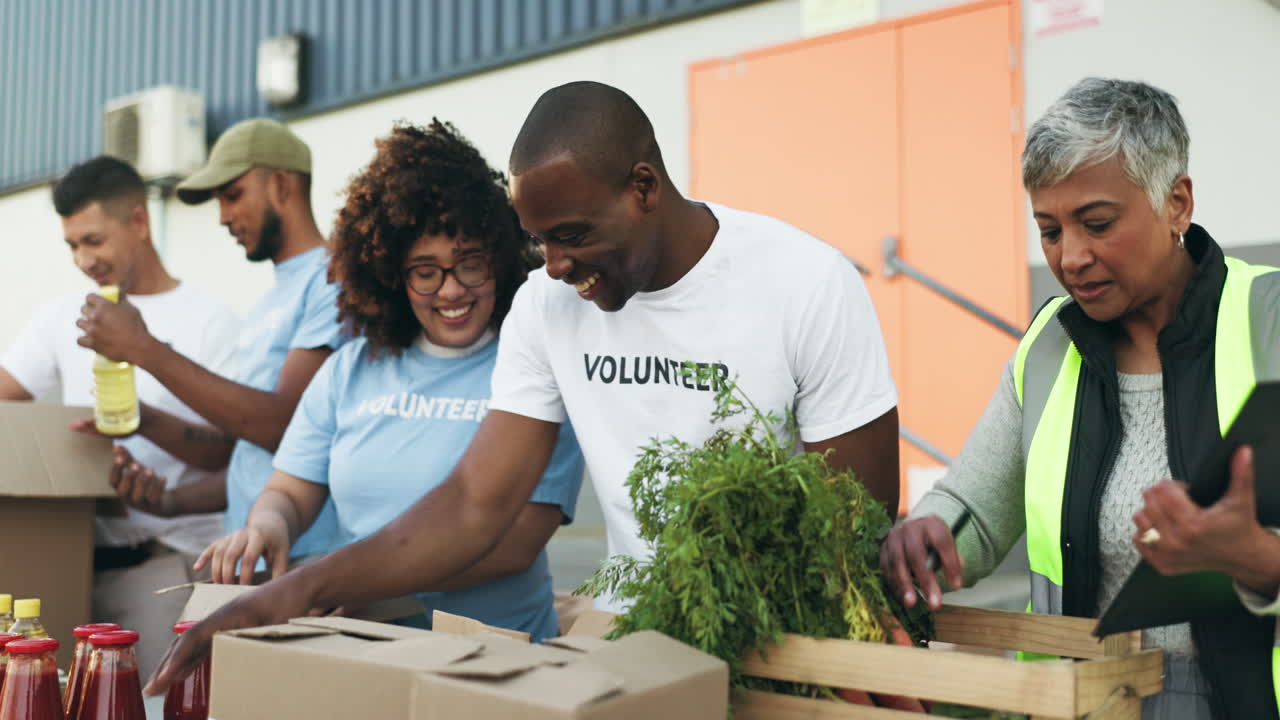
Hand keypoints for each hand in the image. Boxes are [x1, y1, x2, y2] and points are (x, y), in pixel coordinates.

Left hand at [76, 292, 152, 364]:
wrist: (138, 347)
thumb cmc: (137, 327)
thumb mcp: (132, 309)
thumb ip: (122, 299)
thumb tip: (118, 291)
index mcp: (104, 306)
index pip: (89, 297)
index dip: (93, 299)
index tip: (95, 302)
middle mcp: (95, 316)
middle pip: (83, 309)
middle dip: (88, 310)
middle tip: (95, 315)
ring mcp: (92, 330)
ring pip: (79, 323)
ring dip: (85, 324)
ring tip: (92, 326)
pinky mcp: (92, 343)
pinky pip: (79, 340)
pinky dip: (84, 339)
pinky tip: (89, 338)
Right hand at [109, 446, 174, 516]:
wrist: (164, 500)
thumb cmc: (145, 484)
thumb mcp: (136, 470)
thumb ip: (127, 459)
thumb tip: (117, 446)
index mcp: (121, 489)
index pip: (113, 481)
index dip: (115, 470)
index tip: (119, 457)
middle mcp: (128, 498)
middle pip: (122, 491)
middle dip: (128, 477)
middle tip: (136, 465)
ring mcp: (141, 504)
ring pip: (138, 497)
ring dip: (142, 482)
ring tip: (150, 470)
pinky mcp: (154, 506)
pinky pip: (154, 500)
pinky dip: (158, 488)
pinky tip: (163, 477)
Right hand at [144, 568, 320, 695]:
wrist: (303, 584)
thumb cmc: (293, 602)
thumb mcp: (280, 623)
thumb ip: (262, 641)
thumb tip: (251, 667)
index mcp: (230, 614)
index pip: (195, 638)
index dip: (176, 660)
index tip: (162, 679)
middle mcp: (223, 615)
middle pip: (187, 640)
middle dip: (167, 665)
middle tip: (151, 688)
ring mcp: (226, 620)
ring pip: (194, 642)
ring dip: (176, 663)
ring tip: (160, 684)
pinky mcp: (232, 624)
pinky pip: (206, 642)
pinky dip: (193, 658)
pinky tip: (186, 672)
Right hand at [194, 519, 290, 584]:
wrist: (269, 522)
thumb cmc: (276, 541)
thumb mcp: (283, 552)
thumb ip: (279, 570)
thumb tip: (275, 590)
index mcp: (258, 537)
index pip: (249, 557)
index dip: (245, 574)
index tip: (244, 587)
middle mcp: (242, 534)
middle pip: (230, 554)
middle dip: (227, 573)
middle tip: (228, 589)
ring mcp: (231, 535)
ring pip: (219, 552)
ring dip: (216, 569)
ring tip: (219, 585)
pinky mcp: (224, 538)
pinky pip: (211, 547)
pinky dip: (203, 557)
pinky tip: (197, 568)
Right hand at [879, 515, 964, 609]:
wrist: (914, 529)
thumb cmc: (934, 541)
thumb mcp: (948, 544)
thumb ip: (953, 560)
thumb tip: (955, 582)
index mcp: (932, 524)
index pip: (942, 542)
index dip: (949, 564)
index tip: (956, 587)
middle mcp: (910, 528)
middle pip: (916, 554)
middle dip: (925, 580)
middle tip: (934, 603)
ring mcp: (894, 537)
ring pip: (897, 561)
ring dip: (904, 585)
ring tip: (912, 603)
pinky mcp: (883, 548)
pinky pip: (886, 567)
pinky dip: (894, 584)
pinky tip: (902, 597)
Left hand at [1134, 445, 1279, 594]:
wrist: (1242, 557)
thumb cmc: (1238, 526)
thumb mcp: (1241, 499)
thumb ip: (1240, 473)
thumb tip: (1243, 450)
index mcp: (1193, 524)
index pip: (1163, 492)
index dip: (1173, 485)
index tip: (1184, 490)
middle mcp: (1177, 542)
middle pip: (1148, 504)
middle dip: (1161, 496)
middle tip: (1177, 500)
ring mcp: (1167, 555)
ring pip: (1139, 520)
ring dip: (1151, 512)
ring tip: (1170, 513)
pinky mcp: (1162, 565)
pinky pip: (1138, 540)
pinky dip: (1146, 531)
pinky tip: (1164, 528)